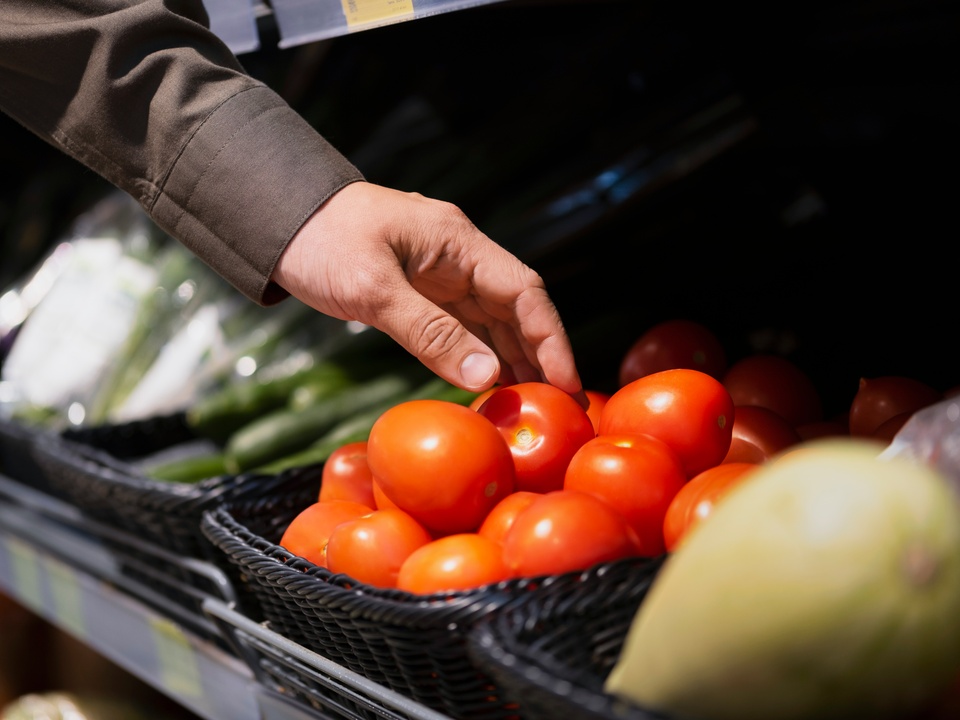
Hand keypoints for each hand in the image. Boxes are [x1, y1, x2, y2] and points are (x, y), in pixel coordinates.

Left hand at [271, 181, 583, 399]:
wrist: (277, 220)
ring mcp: (440, 275)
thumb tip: (487, 378)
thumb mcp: (373, 289)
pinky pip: (461, 328)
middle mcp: (458, 257)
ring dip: (512, 361)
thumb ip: (430, 333)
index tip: (566, 383)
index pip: (524, 290)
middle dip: (540, 356)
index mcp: (457, 242)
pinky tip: (486, 388)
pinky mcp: (420, 292)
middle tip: (557, 408)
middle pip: (516, 309)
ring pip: (491, 321)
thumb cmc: (321, 242)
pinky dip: (477, 358)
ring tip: (528, 407)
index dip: (551, 338)